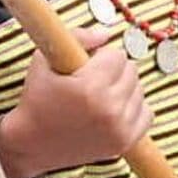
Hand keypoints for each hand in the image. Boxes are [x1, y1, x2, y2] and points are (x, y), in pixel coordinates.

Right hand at [0, 28, 152, 177]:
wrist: (31, 144)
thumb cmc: (36, 100)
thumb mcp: (44, 60)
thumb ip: (77, 37)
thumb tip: (106, 33)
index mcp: (90, 88)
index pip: (116, 55)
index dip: (100, 55)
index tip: (86, 64)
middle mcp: (109, 110)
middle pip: (131, 70)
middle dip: (113, 69)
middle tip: (92, 79)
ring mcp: (119, 129)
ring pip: (139, 90)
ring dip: (123, 88)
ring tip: (99, 95)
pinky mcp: (124, 143)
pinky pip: (146, 113)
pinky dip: (133, 108)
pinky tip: (113, 109)